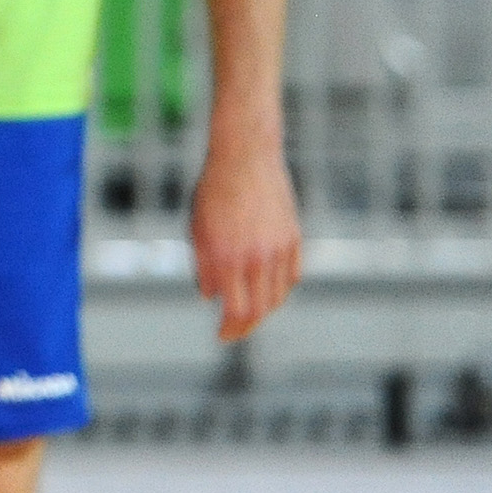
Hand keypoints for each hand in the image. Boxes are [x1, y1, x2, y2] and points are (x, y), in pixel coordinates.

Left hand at [191, 128, 300, 341]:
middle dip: (245, 327)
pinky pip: (292, 275)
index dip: (230, 328)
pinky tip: (269, 291)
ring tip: (249, 312)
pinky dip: (281, 289)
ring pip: (277, 296)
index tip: (222, 335)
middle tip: (234, 331)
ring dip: (264, 310)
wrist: (245, 157)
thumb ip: (203, 265)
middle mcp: (255, 257)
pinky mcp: (294, 238)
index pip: (235, 310)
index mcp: (227, 256)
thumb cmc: (214, 190)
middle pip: (259, 310)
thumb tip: (208, 296)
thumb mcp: (198, 227)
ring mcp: (279, 248)